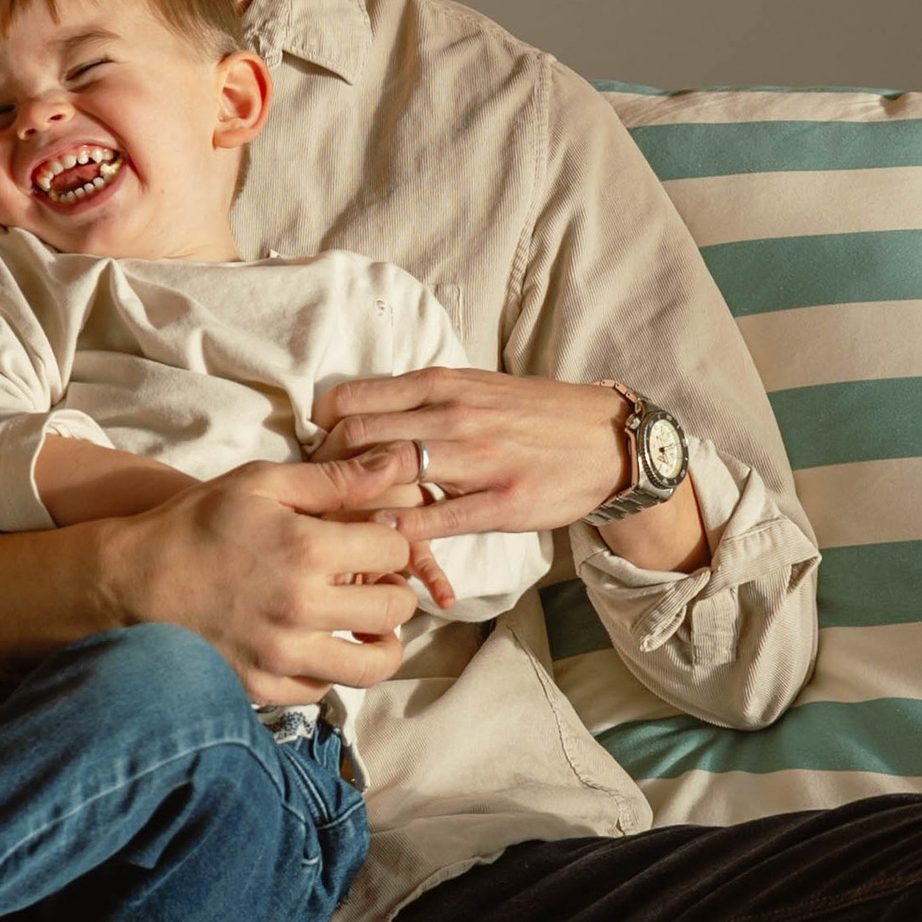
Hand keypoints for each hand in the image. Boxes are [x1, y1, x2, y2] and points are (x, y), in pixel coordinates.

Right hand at [88, 448, 435, 704]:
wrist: (130, 582)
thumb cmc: (196, 524)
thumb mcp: (259, 483)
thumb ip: (333, 478)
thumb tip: (396, 464)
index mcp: (306, 550)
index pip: (396, 549)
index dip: (391, 539)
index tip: (373, 538)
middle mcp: (302, 608)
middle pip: (396, 608)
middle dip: (394, 588)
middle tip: (373, 579)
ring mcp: (284, 655)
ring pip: (375, 664)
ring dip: (380, 641)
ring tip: (363, 622)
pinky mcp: (264, 688)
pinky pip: (326, 689)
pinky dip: (332, 667)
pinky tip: (316, 641)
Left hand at [314, 369, 702, 570]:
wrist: (605, 439)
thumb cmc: (532, 414)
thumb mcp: (474, 386)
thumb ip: (421, 396)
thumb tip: (360, 406)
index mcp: (443, 385)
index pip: (353, 399)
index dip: (321, 429)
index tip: (315, 451)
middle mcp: (455, 415)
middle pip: (360, 436)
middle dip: (327, 467)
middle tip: (316, 493)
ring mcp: (479, 459)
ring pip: (393, 471)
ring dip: (356, 499)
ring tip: (336, 520)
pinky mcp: (501, 502)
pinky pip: (438, 518)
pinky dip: (400, 529)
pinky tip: (379, 537)